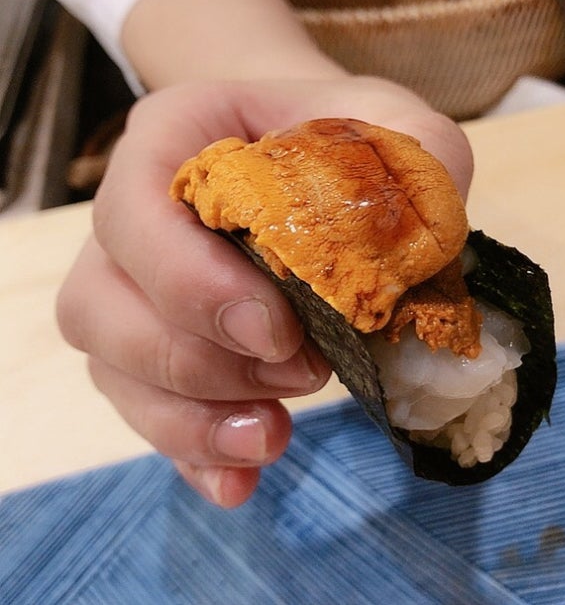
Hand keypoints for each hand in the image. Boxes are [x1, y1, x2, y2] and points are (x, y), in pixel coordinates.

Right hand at [56, 76, 472, 506]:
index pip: (135, 208)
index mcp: (176, 137)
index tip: (277, 330)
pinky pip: (144, 407)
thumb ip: (420, 158)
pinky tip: (241, 479)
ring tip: (273, 436)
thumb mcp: (400, 127)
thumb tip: (407, 258)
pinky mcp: (158, 344)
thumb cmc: (350, 136)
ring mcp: (136, 284)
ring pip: (112, 365)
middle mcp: (134, 213)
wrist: (324, 158)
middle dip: (198, 361)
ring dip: (188, 418)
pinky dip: (188, 452)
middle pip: (102, 303)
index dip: (189, 281)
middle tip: (302, 374)